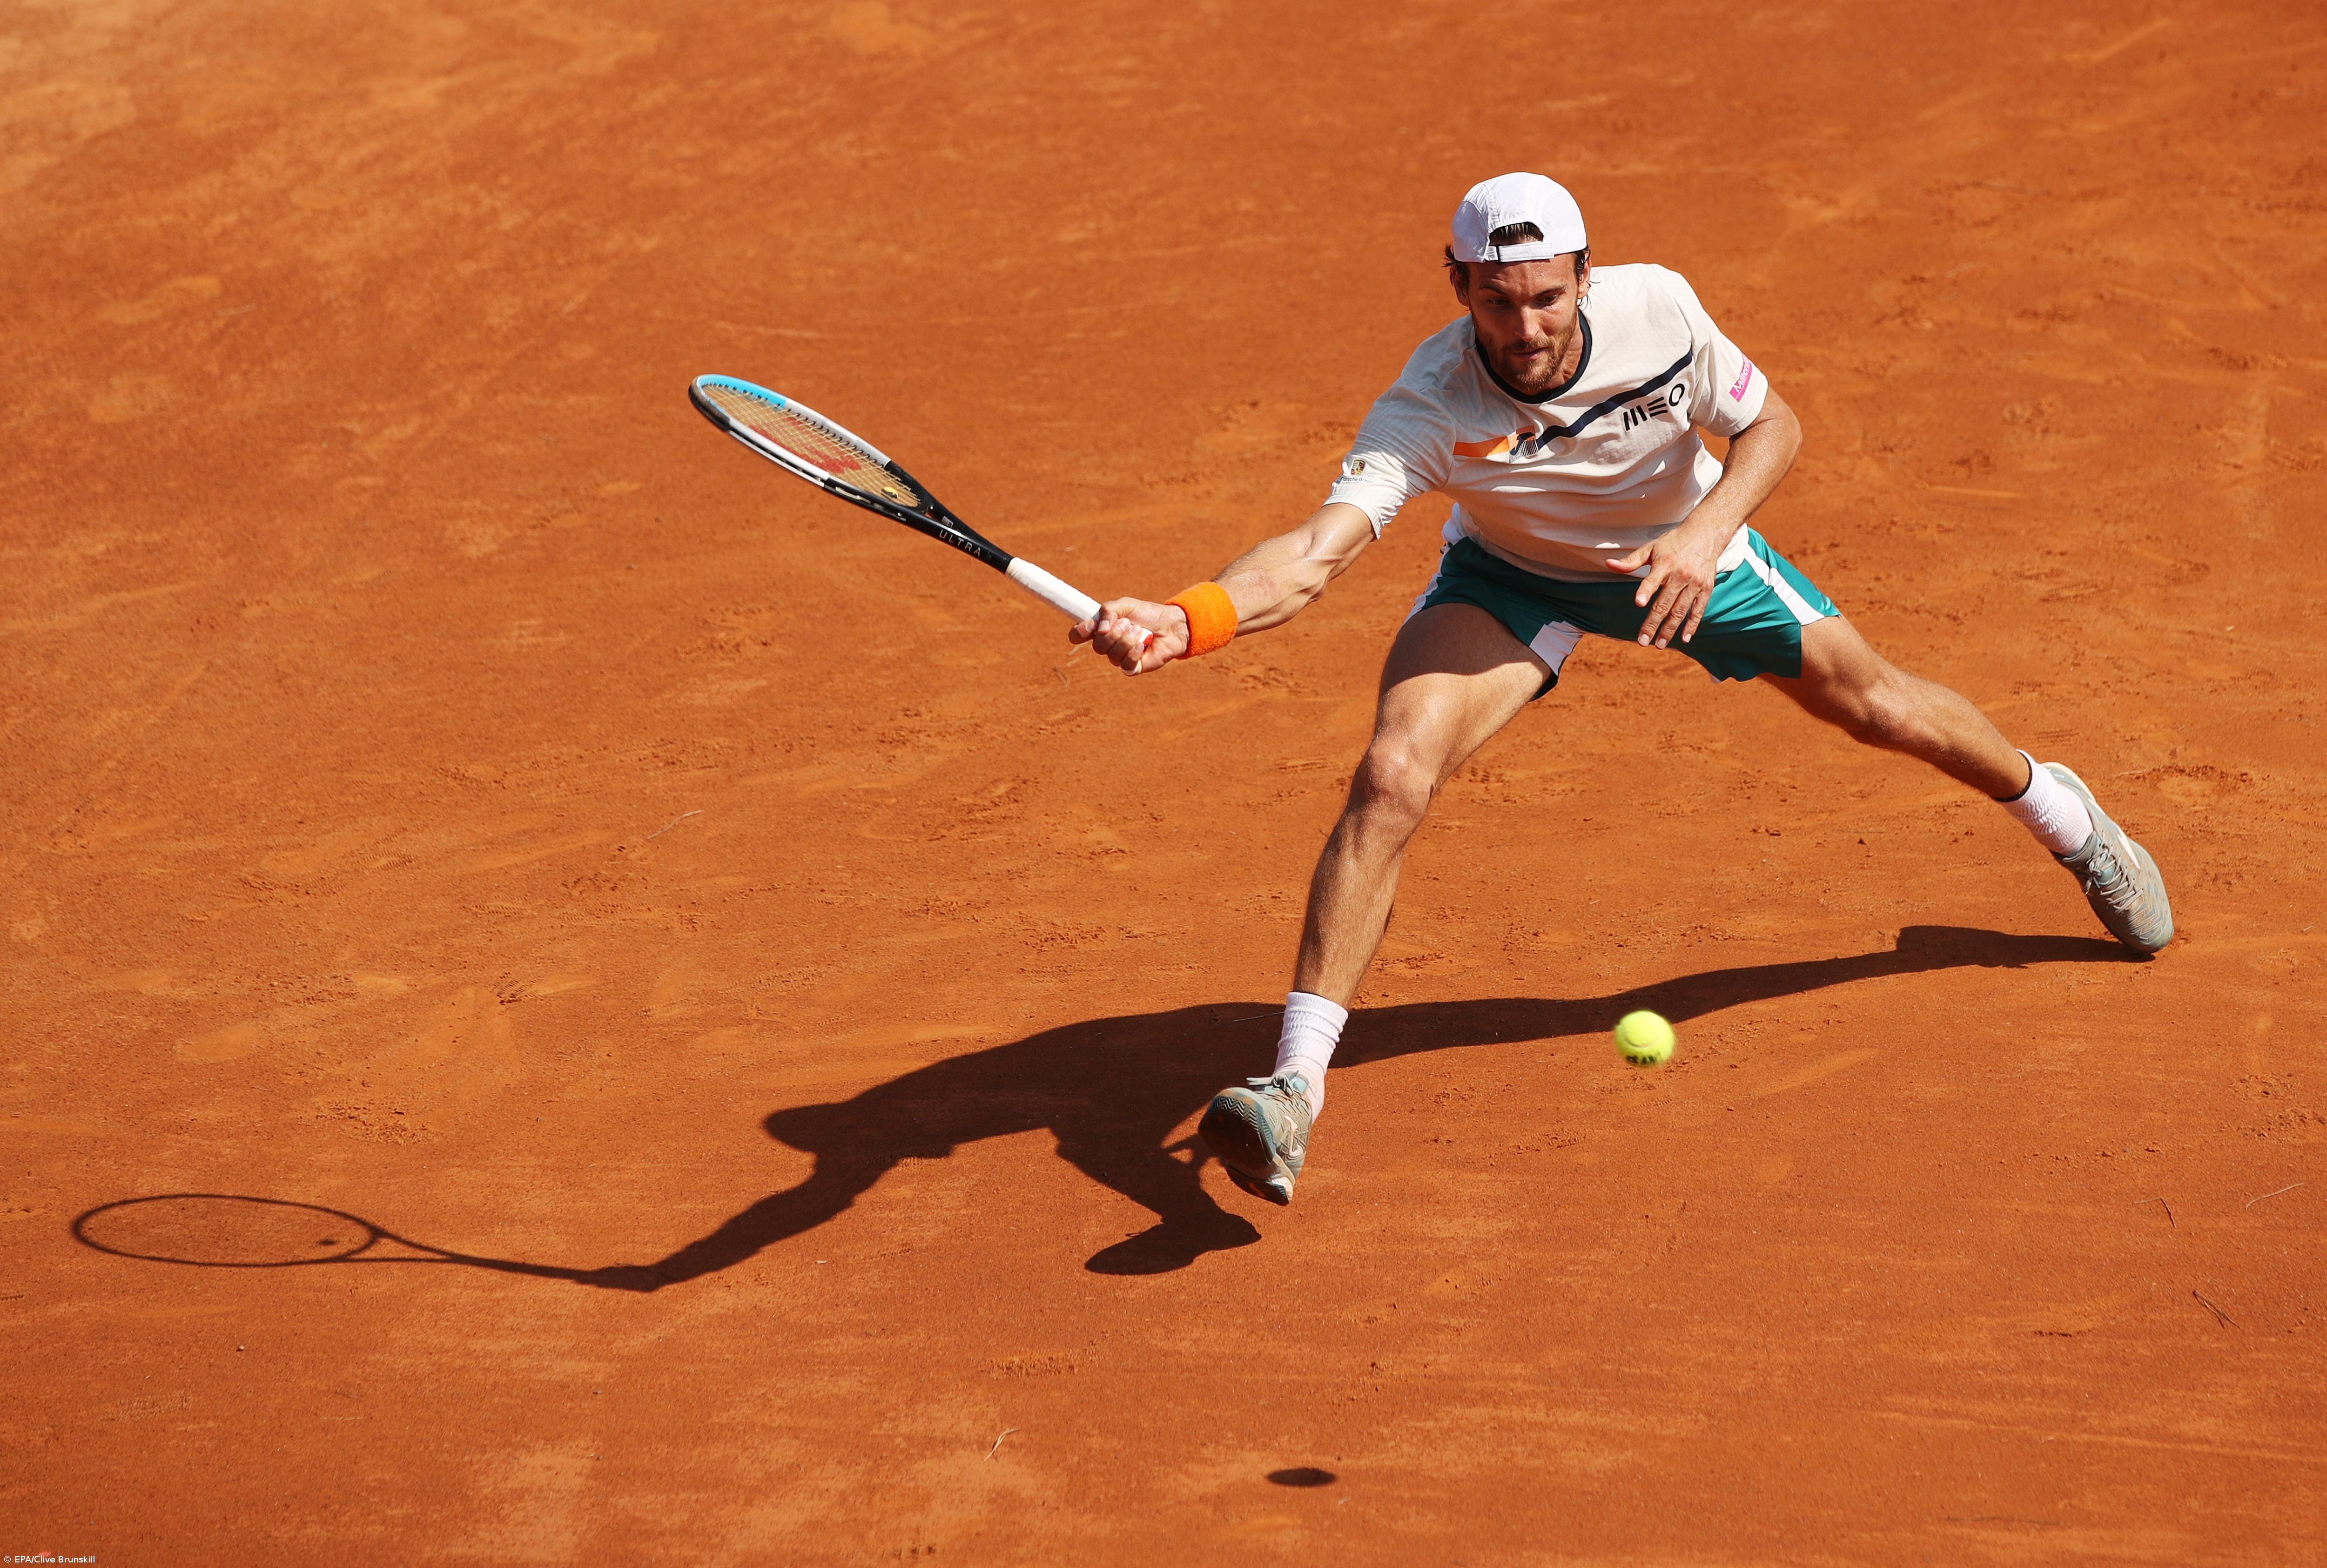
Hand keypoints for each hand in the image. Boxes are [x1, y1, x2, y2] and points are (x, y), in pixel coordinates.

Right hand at [1068, 597, 1186, 673]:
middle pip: (1097, 646)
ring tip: (1139, 631)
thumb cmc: (1147, 614)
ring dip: (1126, 640)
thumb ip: (1108, 610)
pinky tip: (1143, 645)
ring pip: (1111, 655)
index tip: (1091, 626)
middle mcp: (1107, 644)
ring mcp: (1118, 657)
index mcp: (1101, 628)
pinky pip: (1125, 664)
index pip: (1078, 635)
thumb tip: (1100, 629)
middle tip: (1128, 624)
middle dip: (1114, 633)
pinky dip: (1134, 652)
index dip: (1079, 632)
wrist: (1170, 625)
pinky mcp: (1132, 667)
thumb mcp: (1126, 605)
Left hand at [1607, 522, 1725, 648]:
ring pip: (1680, 611)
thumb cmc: (1673, 542)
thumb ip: (1631, 560)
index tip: (1638, 603)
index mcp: (1665, 563)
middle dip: (1653, 624)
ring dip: (1669, 630)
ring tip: (1659, 645)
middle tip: (1642, 641)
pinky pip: (1698, 610)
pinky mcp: (1706, 589)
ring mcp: (1695, 583)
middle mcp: (1680, 574)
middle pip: (1665, 603)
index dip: (1646, 591)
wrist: (1706, 534)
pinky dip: (1692, 625)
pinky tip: (1684, 639)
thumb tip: (1608, 564)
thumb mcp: (1651, 547)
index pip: (1652, 579)